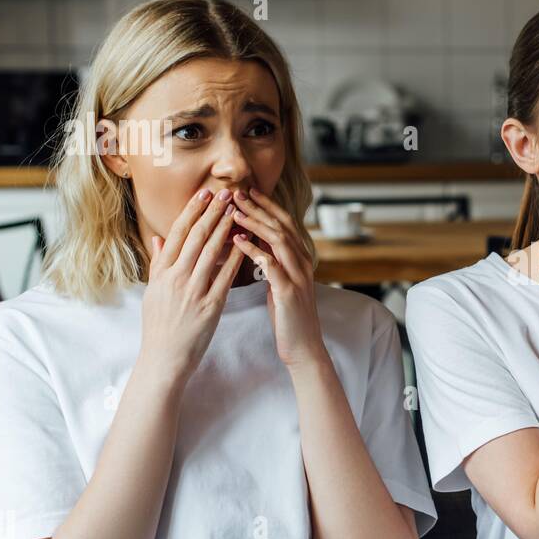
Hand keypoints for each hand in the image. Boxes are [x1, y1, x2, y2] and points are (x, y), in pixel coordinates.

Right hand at [139, 186, 244, 379]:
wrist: (164, 357)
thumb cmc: (159, 325)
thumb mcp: (152, 291)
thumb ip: (157, 264)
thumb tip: (158, 239)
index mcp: (162, 272)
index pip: (178, 234)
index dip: (192, 211)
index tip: (205, 194)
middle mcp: (176, 278)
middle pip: (196, 237)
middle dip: (212, 212)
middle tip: (226, 193)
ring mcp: (193, 291)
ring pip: (212, 252)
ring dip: (226, 228)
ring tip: (238, 211)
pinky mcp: (210, 305)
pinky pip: (225, 276)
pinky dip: (236, 257)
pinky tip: (247, 244)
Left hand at [230, 186, 327, 367]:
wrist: (303, 346)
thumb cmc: (287, 316)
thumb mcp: (280, 283)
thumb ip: (272, 261)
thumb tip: (254, 241)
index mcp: (301, 259)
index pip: (284, 223)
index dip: (266, 205)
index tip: (247, 192)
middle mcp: (303, 262)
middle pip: (282, 225)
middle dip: (259, 207)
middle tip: (237, 193)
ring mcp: (298, 276)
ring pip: (278, 240)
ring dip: (255, 223)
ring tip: (234, 212)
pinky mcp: (289, 291)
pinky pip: (271, 264)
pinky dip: (253, 249)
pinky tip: (237, 240)